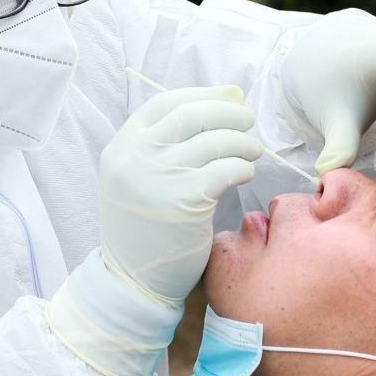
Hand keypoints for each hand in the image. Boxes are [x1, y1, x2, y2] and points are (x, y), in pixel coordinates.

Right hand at [99, 85, 262, 300]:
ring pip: (215, 140)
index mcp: (122, 147)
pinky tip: (245, 173)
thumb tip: (225, 99)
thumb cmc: (144, 229)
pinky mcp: (186, 200)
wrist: (133, 281)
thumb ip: (166, 144)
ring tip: (253, 150)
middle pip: (192, 115)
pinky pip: (226, 169)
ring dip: (243, 141)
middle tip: (248, 120)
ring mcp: (159, 177)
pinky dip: (242, 167)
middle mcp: (136, 156)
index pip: (166, 103)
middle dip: (228, 112)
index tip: (229, 97)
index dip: (203, 95)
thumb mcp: (137, 178)